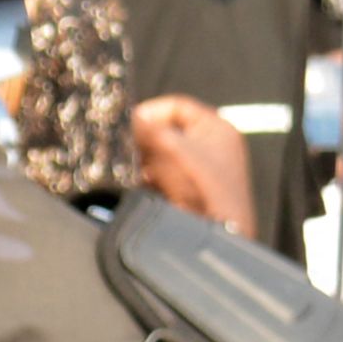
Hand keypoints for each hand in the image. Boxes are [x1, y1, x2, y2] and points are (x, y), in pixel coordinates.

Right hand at [123, 97, 256, 234]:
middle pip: (167, 130)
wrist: (217, 236)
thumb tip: (125, 117)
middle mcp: (211, 146)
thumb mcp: (172, 149)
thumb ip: (147, 128)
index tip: (129, 122)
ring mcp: (201, 169)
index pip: (176, 105)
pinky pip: (162, 176)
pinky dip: (150, 178)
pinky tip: (144, 184)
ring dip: (146, 161)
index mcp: (216, 128)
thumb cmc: (207, 190)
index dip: (151, 111)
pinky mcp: (190, 191)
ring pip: (161, 154)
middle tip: (128, 146)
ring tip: (137, 168)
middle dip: (146, 140)